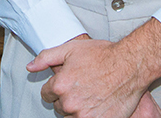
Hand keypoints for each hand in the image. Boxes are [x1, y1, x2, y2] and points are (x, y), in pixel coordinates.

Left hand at [27, 20, 160, 117]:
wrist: (130, 65)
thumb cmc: (103, 55)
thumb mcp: (71, 49)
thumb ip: (46, 57)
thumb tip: (30, 67)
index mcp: (60, 85)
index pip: (46, 94)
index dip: (57, 86)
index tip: (69, 82)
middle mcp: (70, 103)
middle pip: (59, 107)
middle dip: (67, 98)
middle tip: (82, 86)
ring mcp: (84, 115)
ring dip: (77, 109)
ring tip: (90, 95)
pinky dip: (89, 115)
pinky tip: (96, 104)